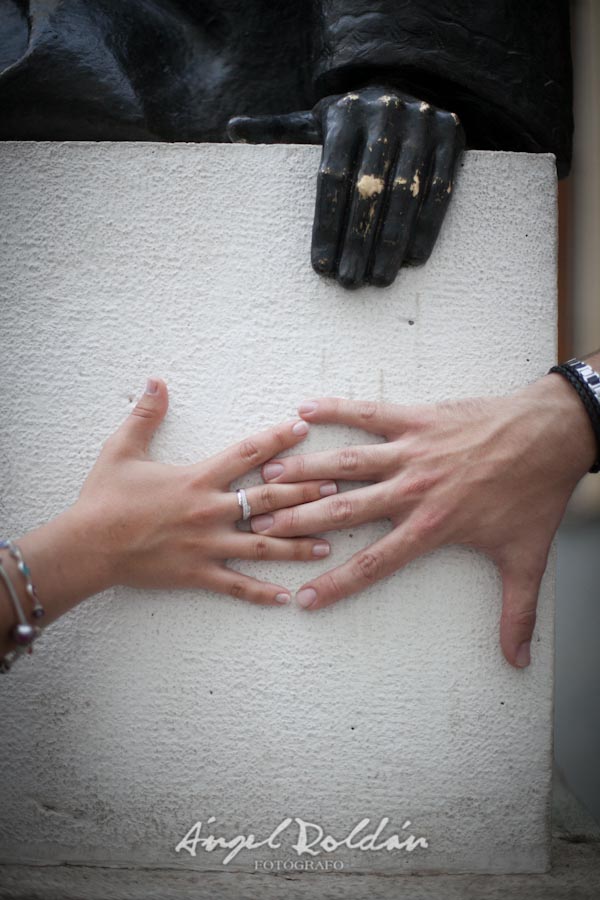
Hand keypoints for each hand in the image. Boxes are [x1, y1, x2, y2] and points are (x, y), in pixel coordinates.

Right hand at [71, 379, 335, 604]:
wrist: (87, 546)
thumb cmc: (104, 497)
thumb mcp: (121, 449)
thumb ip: (145, 415)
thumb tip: (156, 381)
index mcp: (198, 478)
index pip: (247, 453)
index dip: (277, 439)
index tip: (303, 429)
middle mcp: (210, 511)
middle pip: (269, 501)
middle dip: (305, 493)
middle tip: (338, 488)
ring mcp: (207, 545)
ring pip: (263, 546)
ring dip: (297, 545)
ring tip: (328, 543)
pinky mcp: (197, 573)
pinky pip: (235, 586)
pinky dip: (260, 593)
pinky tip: (286, 597)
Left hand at [227, 85, 464, 288]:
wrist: (410, 83)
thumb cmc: (352, 120)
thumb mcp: (315, 119)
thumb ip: (277, 131)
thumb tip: (233, 131)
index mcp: (343, 114)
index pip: (330, 177)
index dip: (326, 225)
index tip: (321, 267)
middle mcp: (383, 113)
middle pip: (367, 189)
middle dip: (357, 241)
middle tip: (350, 282)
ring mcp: (422, 123)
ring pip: (406, 192)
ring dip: (391, 242)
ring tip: (380, 279)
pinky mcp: (452, 136)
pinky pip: (441, 189)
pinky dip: (427, 226)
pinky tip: (412, 258)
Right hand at [251, 376, 596, 665]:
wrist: (550, 436)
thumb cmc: (534, 494)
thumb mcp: (525, 558)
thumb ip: (516, 613)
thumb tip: (517, 661)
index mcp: (432, 526)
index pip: (374, 562)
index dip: (337, 583)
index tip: (304, 599)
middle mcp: (412, 490)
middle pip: (343, 510)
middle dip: (298, 521)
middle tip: (261, 527)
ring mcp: (412, 451)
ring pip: (346, 463)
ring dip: (305, 470)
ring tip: (268, 476)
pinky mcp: (418, 419)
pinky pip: (369, 413)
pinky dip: (337, 409)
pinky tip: (305, 411)